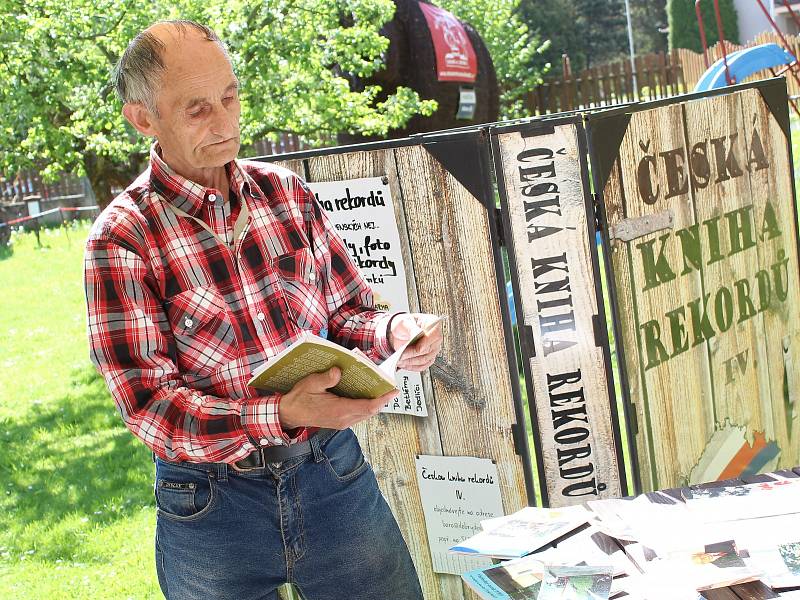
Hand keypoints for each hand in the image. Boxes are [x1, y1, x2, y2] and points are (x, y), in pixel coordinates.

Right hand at [278, 367, 398, 429]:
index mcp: (339, 410)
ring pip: (365, 414)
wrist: (289, 414)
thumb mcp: (310, 384)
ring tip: (382, 390)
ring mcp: (342, 422)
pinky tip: (366, 395)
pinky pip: (359, 415)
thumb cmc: (299, 398)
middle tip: (390, 387)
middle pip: (370, 412)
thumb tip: (339, 371)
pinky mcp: (340, 422)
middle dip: (382, 400)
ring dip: (375, 404)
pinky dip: (366, 406)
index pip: (367, 407)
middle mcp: (343, 419)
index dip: (382, 400)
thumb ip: (326, 378)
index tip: (394, 392)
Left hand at [388, 313, 443, 371]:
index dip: (426, 343)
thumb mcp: (404, 322)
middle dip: (412, 354)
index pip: (435, 335)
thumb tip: (417, 333)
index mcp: (432, 323)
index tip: (417, 349)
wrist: (398, 332)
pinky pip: (422, 366)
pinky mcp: (428, 358)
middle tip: (400, 355)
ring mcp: (433, 349)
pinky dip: (412, 366)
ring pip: (424, 359)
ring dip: (410, 362)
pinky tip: (404, 364)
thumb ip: (411, 327)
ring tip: (399, 360)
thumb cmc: (402, 325)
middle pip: (428, 350)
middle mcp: (435, 337)